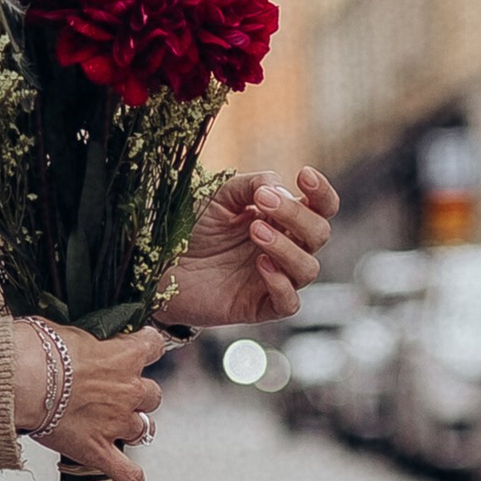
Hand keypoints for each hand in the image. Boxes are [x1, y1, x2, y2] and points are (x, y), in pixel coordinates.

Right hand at [14, 322, 166, 480]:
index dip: (146, 347)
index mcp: (124, 355)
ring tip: (115, 426)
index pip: (153, 346)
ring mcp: (116, 423)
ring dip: (132, 427)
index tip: (139, 348)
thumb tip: (70, 339)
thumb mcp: (64, 330)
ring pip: (145, 429)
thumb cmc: (37, 351)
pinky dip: (131, 476)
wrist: (22, 380)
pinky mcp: (98, 451)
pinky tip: (131, 476)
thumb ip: (81, 338)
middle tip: (115, 393)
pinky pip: (127, 472)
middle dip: (138, 395)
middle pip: (153, 394)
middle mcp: (128, 390)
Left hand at [163, 166, 340, 327]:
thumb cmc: (191, 227)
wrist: (159, 262)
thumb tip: (281, 189)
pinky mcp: (259, 306)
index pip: (321, 208)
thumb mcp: (219, 195)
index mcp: (281, 220)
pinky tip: (259, 265)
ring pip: (308, 268)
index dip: (321, 193)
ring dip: (286, 247)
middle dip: (297, 216)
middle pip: (319, 234)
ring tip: (255, 231)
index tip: (303, 174)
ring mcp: (274, 278)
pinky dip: (281, 284)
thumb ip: (252, 184)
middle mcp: (285, 249)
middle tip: (262, 202)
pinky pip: (289, 303)